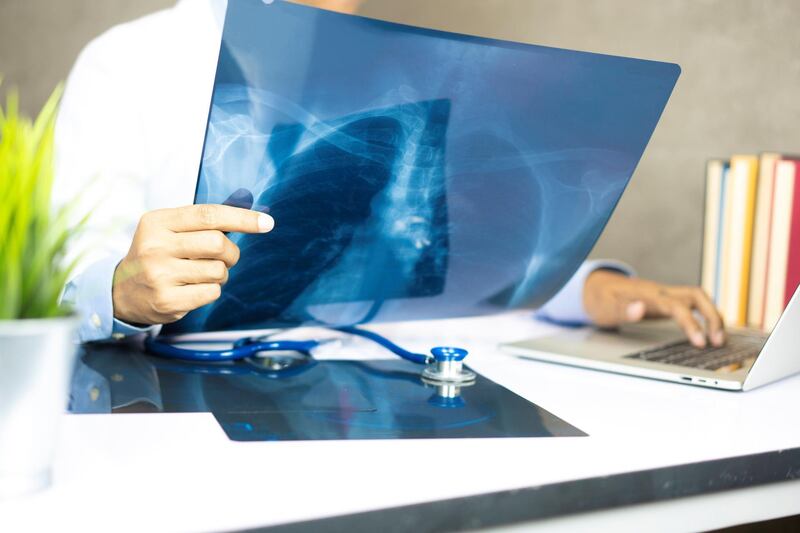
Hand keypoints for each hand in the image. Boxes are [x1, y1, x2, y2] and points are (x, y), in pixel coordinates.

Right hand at [112, 204, 273, 324]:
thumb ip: (204, 221)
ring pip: (218, 270)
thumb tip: (252, 216)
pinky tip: (193, 288)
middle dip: (231, 252)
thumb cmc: (157, 255)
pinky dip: (211, 290)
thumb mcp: (168, 229)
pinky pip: (212, 292)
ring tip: (201, 274)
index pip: (209, 215)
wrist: (122, 291)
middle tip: (224, 257)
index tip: (266, 223)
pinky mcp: (167, 300)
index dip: (242, 218)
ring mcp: (160, 275)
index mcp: (157, 222)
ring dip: (220, 273)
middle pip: (218, 244)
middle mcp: (155, 246)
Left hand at [583, 270, 724, 347]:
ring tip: (719, 340)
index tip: (700, 343)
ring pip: (697, 298)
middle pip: (697, 296)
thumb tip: (639, 309)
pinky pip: (691, 305)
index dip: (691, 323)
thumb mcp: (605, 308)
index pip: (677, 306)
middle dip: (713, 316)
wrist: (595, 286)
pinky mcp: (665, 301)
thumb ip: (622, 309)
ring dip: (712, 316)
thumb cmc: (601, 299)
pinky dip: (704, 316)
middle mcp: (661, 291)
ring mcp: (665, 295)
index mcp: (648, 294)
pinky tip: (709, 332)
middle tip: (719, 341)